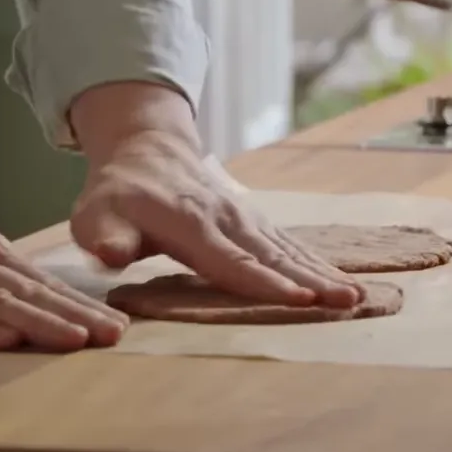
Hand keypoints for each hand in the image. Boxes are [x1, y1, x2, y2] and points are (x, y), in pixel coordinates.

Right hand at [0, 207, 128, 349]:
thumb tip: (38, 295)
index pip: (42, 281)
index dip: (81, 303)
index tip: (117, 322)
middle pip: (32, 291)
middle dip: (78, 314)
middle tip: (116, 333)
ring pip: (0, 302)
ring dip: (41, 322)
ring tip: (78, 339)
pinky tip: (3, 340)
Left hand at [70, 131, 364, 307]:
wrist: (148, 150)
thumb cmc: (119, 194)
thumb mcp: (95, 212)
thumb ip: (105, 235)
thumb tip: (112, 254)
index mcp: (190, 224)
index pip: (231, 260)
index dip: (265, 282)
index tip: (298, 299)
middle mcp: (227, 220)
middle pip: (274, 257)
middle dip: (312, 281)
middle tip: (347, 301)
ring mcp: (246, 219)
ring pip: (289, 251)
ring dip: (324, 274)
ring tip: (356, 296)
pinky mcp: (257, 222)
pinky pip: (291, 245)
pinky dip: (318, 264)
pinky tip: (343, 283)